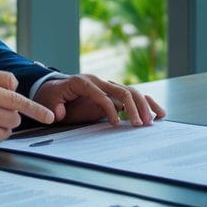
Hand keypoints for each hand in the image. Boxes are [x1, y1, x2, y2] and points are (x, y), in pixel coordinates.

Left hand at [33, 74, 165, 127]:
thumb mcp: (48, 102)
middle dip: (133, 107)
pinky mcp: (112, 94)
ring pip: (130, 92)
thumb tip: (59, 112)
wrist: (52, 90)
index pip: (100, 94)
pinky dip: (145, 103)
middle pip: (121, 90)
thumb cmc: (50, 97)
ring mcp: (106, 86)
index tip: (116, 123)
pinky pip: (131, 97)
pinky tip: (158, 113)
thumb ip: (53, 107)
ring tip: (154, 120)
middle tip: (140, 125)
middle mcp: (98, 81)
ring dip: (143, 105)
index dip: (109, 108)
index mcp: (82, 82)